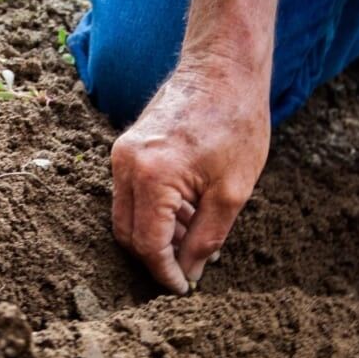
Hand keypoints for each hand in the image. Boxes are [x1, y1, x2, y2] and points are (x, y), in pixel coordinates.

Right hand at [111, 65, 269, 293]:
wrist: (223, 68)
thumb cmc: (236, 122)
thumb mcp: (232, 192)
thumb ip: (206, 238)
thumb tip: (189, 273)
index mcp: (152, 176)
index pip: (148, 244)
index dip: (164, 273)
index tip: (183, 289)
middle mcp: (126, 165)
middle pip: (128, 234)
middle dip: (156, 258)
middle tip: (188, 270)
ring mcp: (122, 154)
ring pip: (126, 215)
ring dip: (156, 235)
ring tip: (195, 237)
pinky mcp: (127, 147)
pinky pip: (131, 194)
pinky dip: (154, 212)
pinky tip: (187, 213)